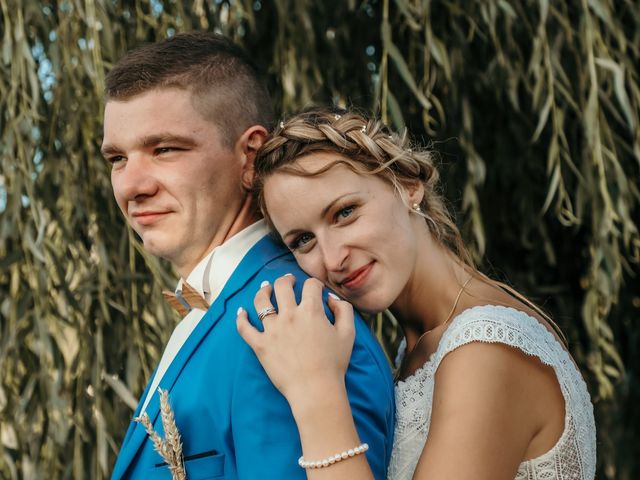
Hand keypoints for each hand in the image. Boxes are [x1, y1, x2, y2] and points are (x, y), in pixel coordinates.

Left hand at [236, 274, 354, 405]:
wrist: (315, 389)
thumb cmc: (334, 363)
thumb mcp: (348, 334)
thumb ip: (344, 310)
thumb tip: (331, 299)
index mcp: (311, 311)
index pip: (310, 285)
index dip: (315, 284)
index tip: (316, 289)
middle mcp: (289, 315)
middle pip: (282, 286)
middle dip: (286, 280)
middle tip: (289, 281)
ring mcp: (272, 330)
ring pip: (261, 301)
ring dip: (263, 291)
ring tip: (265, 288)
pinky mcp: (260, 345)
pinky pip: (245, 328)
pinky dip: (241, 318)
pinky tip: (241, 312)